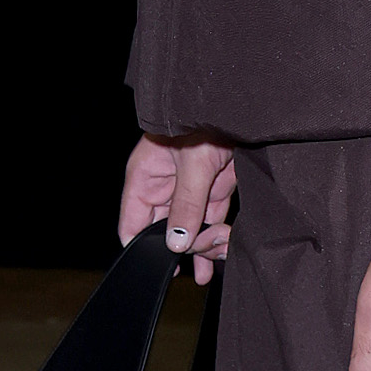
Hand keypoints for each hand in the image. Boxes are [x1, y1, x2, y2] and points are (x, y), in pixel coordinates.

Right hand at [120, 133, 233, 285]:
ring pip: (189, 231)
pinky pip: (208, 222)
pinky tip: (218, 257)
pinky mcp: (212, 191)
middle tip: (206, 248)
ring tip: (219, 250)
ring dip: (204, 246)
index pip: (132, 223)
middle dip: (184, 247)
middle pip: (163, 232)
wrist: (238, 105)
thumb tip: (175, 244)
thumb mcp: (194, 165)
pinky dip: (214, 239)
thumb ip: (186, 205)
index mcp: (145, 177)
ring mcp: (188, 191)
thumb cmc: (205, 120)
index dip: (142, 248)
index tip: (161, 266)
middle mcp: (163, 188)